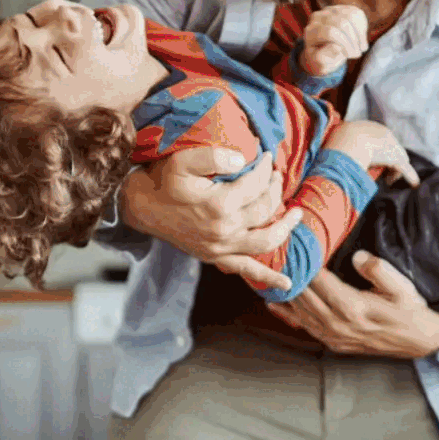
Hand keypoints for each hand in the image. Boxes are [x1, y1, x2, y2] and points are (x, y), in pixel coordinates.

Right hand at [119, 146, 302, 263]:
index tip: (268, 157)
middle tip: (278, 176)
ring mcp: (221, 247)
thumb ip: (214, 155)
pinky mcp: (216, 257)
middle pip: (265, 209)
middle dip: (275, 189)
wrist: (142, 207)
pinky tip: (287, 284)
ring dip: (284, 227)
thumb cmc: (163, 180)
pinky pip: (247, 269)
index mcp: (219, 204)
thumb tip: (244, 159)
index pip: (256, 184)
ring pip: (265, 240)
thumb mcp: (183, 160)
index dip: (265, 168)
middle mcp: (224, 229)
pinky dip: (269, 277)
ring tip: (297, 214)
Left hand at [267, 252, 438, 358]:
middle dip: (288, 275)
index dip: (303, 262)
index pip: (317, 281)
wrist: (419, 340)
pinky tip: (274, 304)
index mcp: (352, 307)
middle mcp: (337, 324)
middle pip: (302, 296)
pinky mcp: (334, 343)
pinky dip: (288, 314)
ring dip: (283, 294)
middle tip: (273, 255)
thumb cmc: (410, 309)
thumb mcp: (401, 286)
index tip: (292, 245)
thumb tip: (356, 256)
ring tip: (267, 275)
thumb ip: (378, 270)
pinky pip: (304, 327)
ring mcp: (334, 336)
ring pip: (299, 312)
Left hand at [300, 3, 368, 76]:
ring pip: (351, 16)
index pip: (330, 32)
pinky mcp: (342, 8)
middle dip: (353, 40)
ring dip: (360, 34)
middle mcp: (318, 17)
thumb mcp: (321, 64)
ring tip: (361, 48)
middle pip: (342, 23)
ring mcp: (330, 10)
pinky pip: (357, 14)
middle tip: (357, 54)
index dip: (344, 43)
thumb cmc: (323, 59)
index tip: (350, 56)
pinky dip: (362, 28)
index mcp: (311, 31)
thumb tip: (336, 47)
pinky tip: (360, 39)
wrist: (326, 51)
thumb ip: (325, 57)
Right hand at [324, 121, 419, 187]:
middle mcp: (384, 134)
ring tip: (389, 180)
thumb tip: (333, 152)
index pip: (378, 139)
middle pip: (391, 148)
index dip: (376, 150)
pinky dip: (411, 176)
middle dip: (388, 159)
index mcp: (369, 127)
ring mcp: (391, 146)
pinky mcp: (396, 159)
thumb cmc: (338, 141)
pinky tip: (414, 183)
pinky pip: (406, 169)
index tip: (372, 159)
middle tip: (383, 171)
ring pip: (399, 158)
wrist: (347, 142)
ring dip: (396, 169)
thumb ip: (341, 143)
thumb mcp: (337, 138)